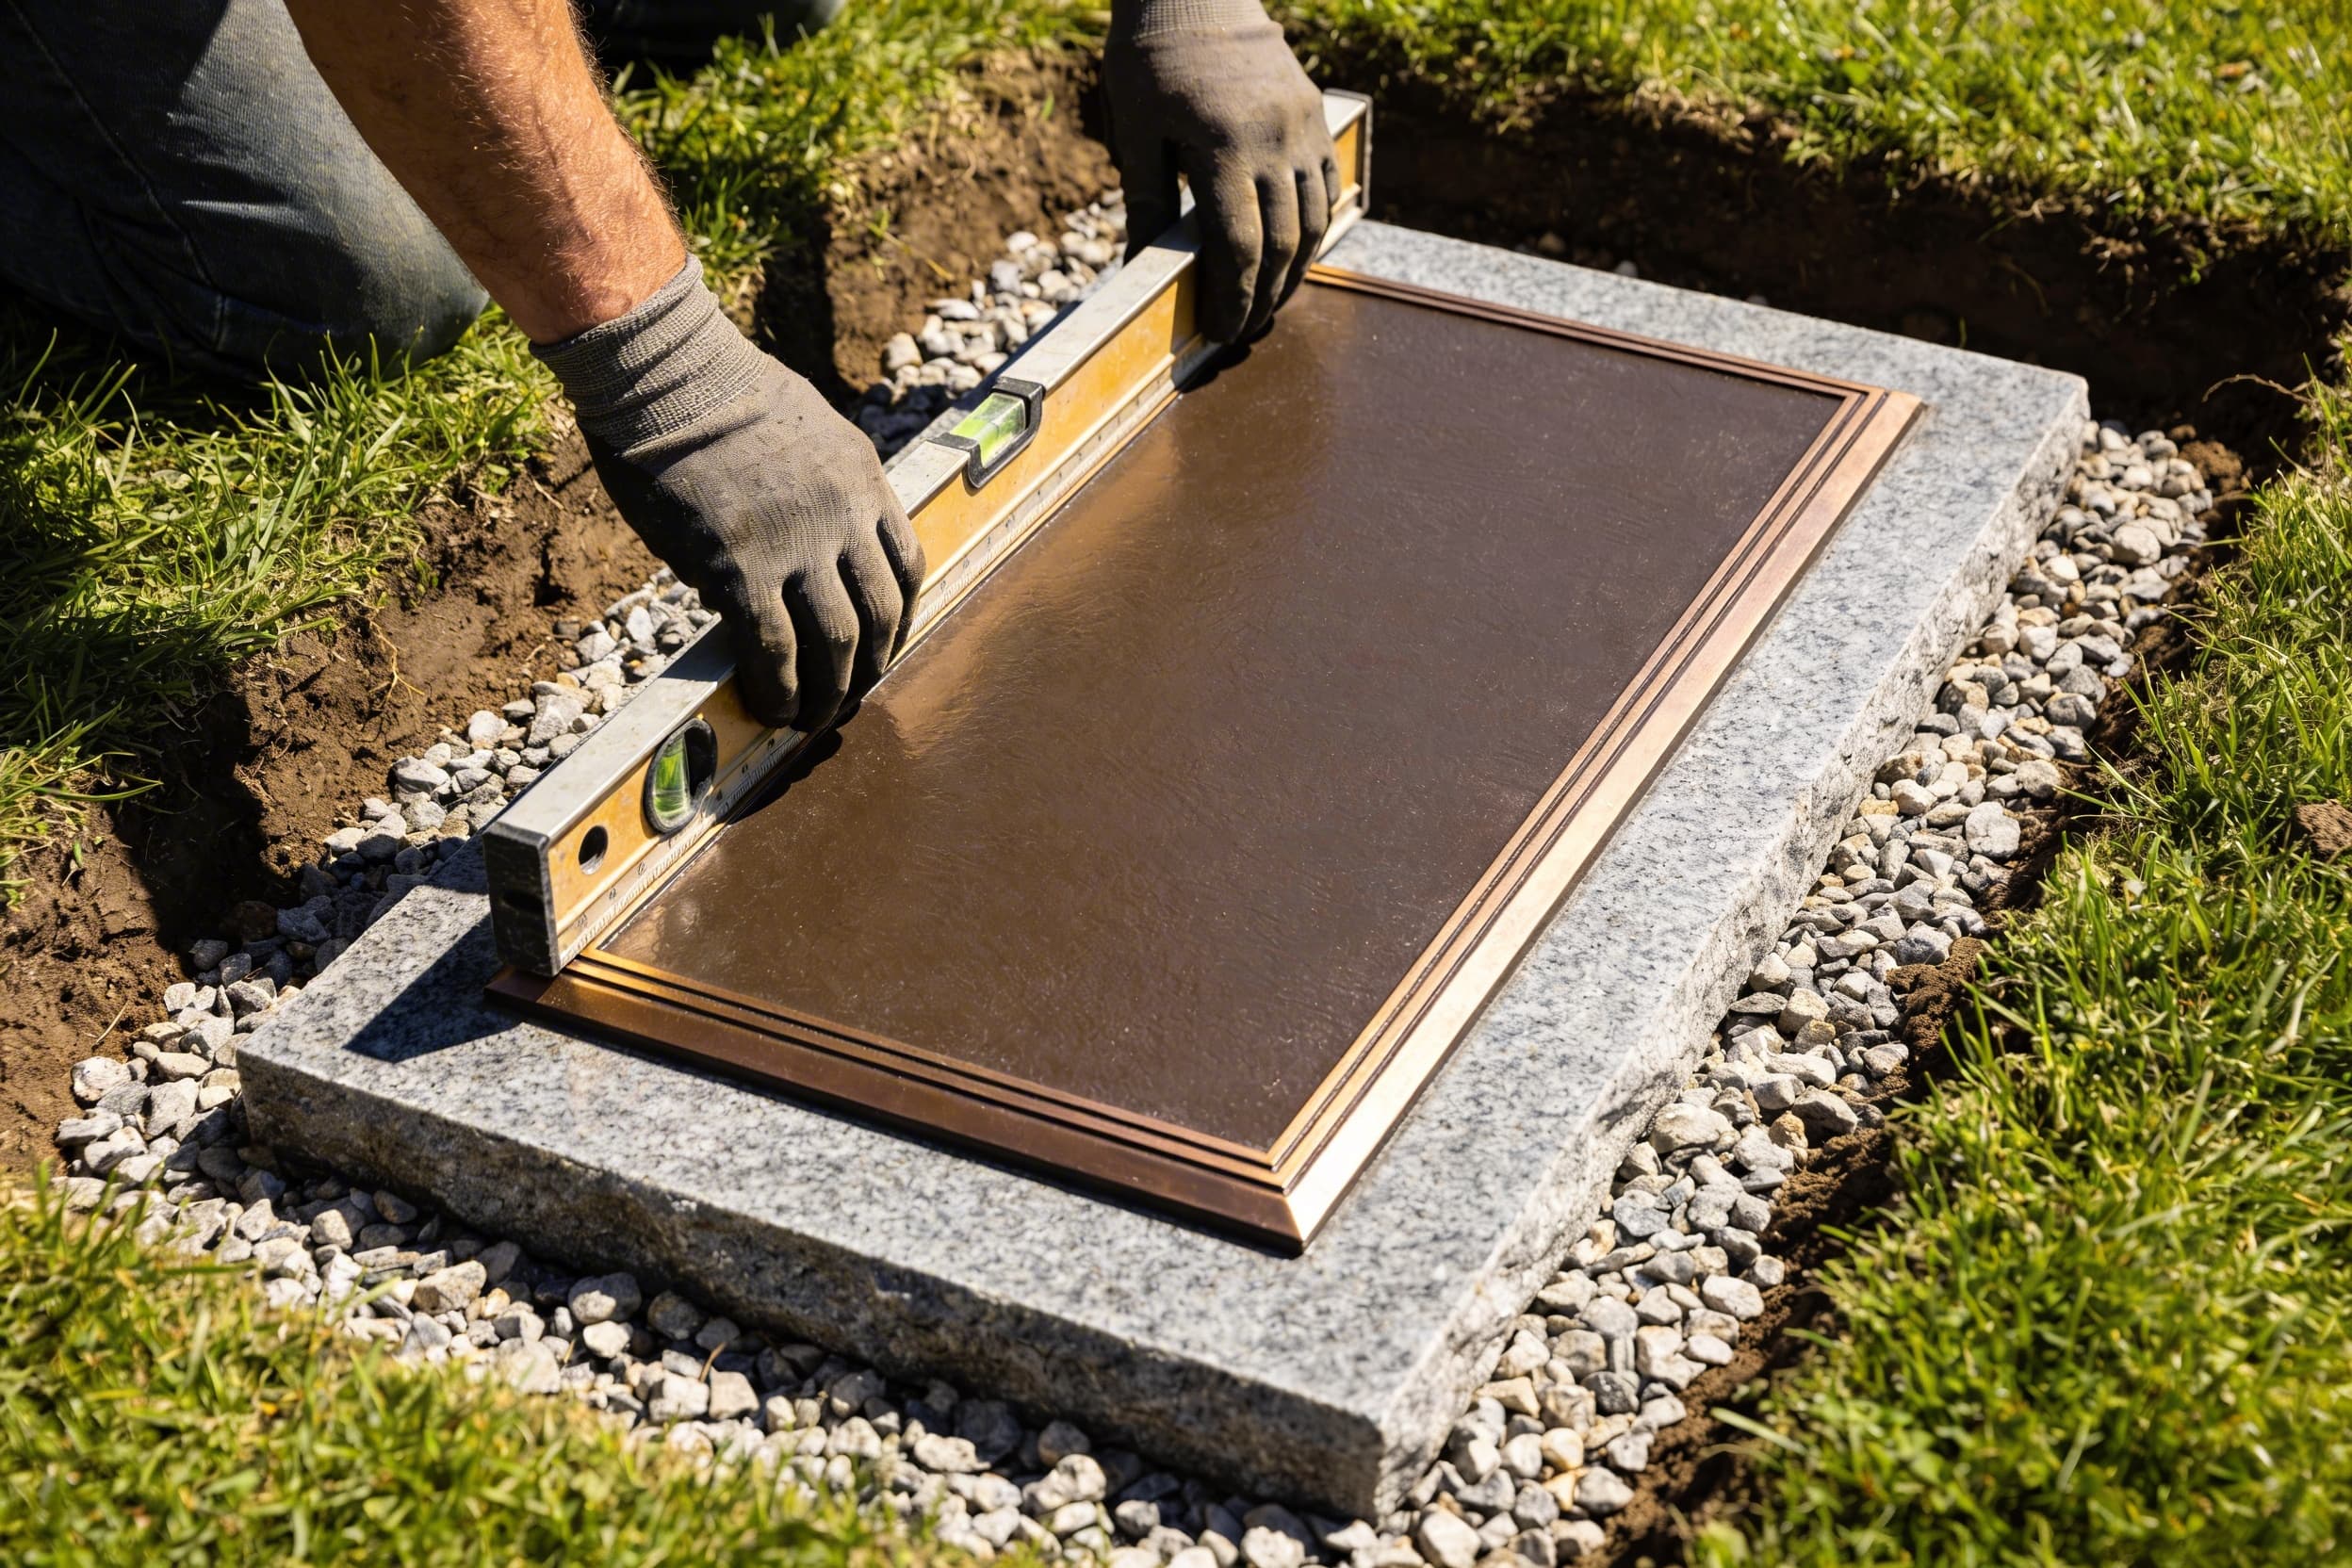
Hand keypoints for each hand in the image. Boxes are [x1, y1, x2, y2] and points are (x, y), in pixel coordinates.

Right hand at [536, 260, 922, 731]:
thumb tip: (804, 544)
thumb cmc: (715, 391)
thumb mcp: (802, 428)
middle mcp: (842, 517)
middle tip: (849, 696)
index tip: (884, 643)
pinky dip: (779, 688)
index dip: (901, 616)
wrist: (664, 374)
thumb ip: (820, 487)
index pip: (906, 563)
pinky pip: (775, 649)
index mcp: (862, 479)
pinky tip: (770, 707)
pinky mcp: (741, 569)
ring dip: (829, 692)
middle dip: (869, 667)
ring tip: (810, 719)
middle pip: (881, 614)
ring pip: (837, 642)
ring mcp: (796, 546)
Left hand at [1104, 0, 1335, 343]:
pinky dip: (1313, 229)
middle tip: (1242, 331)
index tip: (1219, 332)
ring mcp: (1302, 129)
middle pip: (1282, 246)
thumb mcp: (1134, 130)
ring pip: (1312, 223)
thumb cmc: (1152, 59)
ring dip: (1294, 274)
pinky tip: (1292, 255)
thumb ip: (1146, 202)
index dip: (1232, 298)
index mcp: (1223, 147)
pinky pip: (1325, 188)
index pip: (1239, 248)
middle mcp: (1273, 141)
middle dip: (1263, 299)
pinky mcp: (1315, 118)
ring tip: (1268, 303)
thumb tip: (1142, 270)